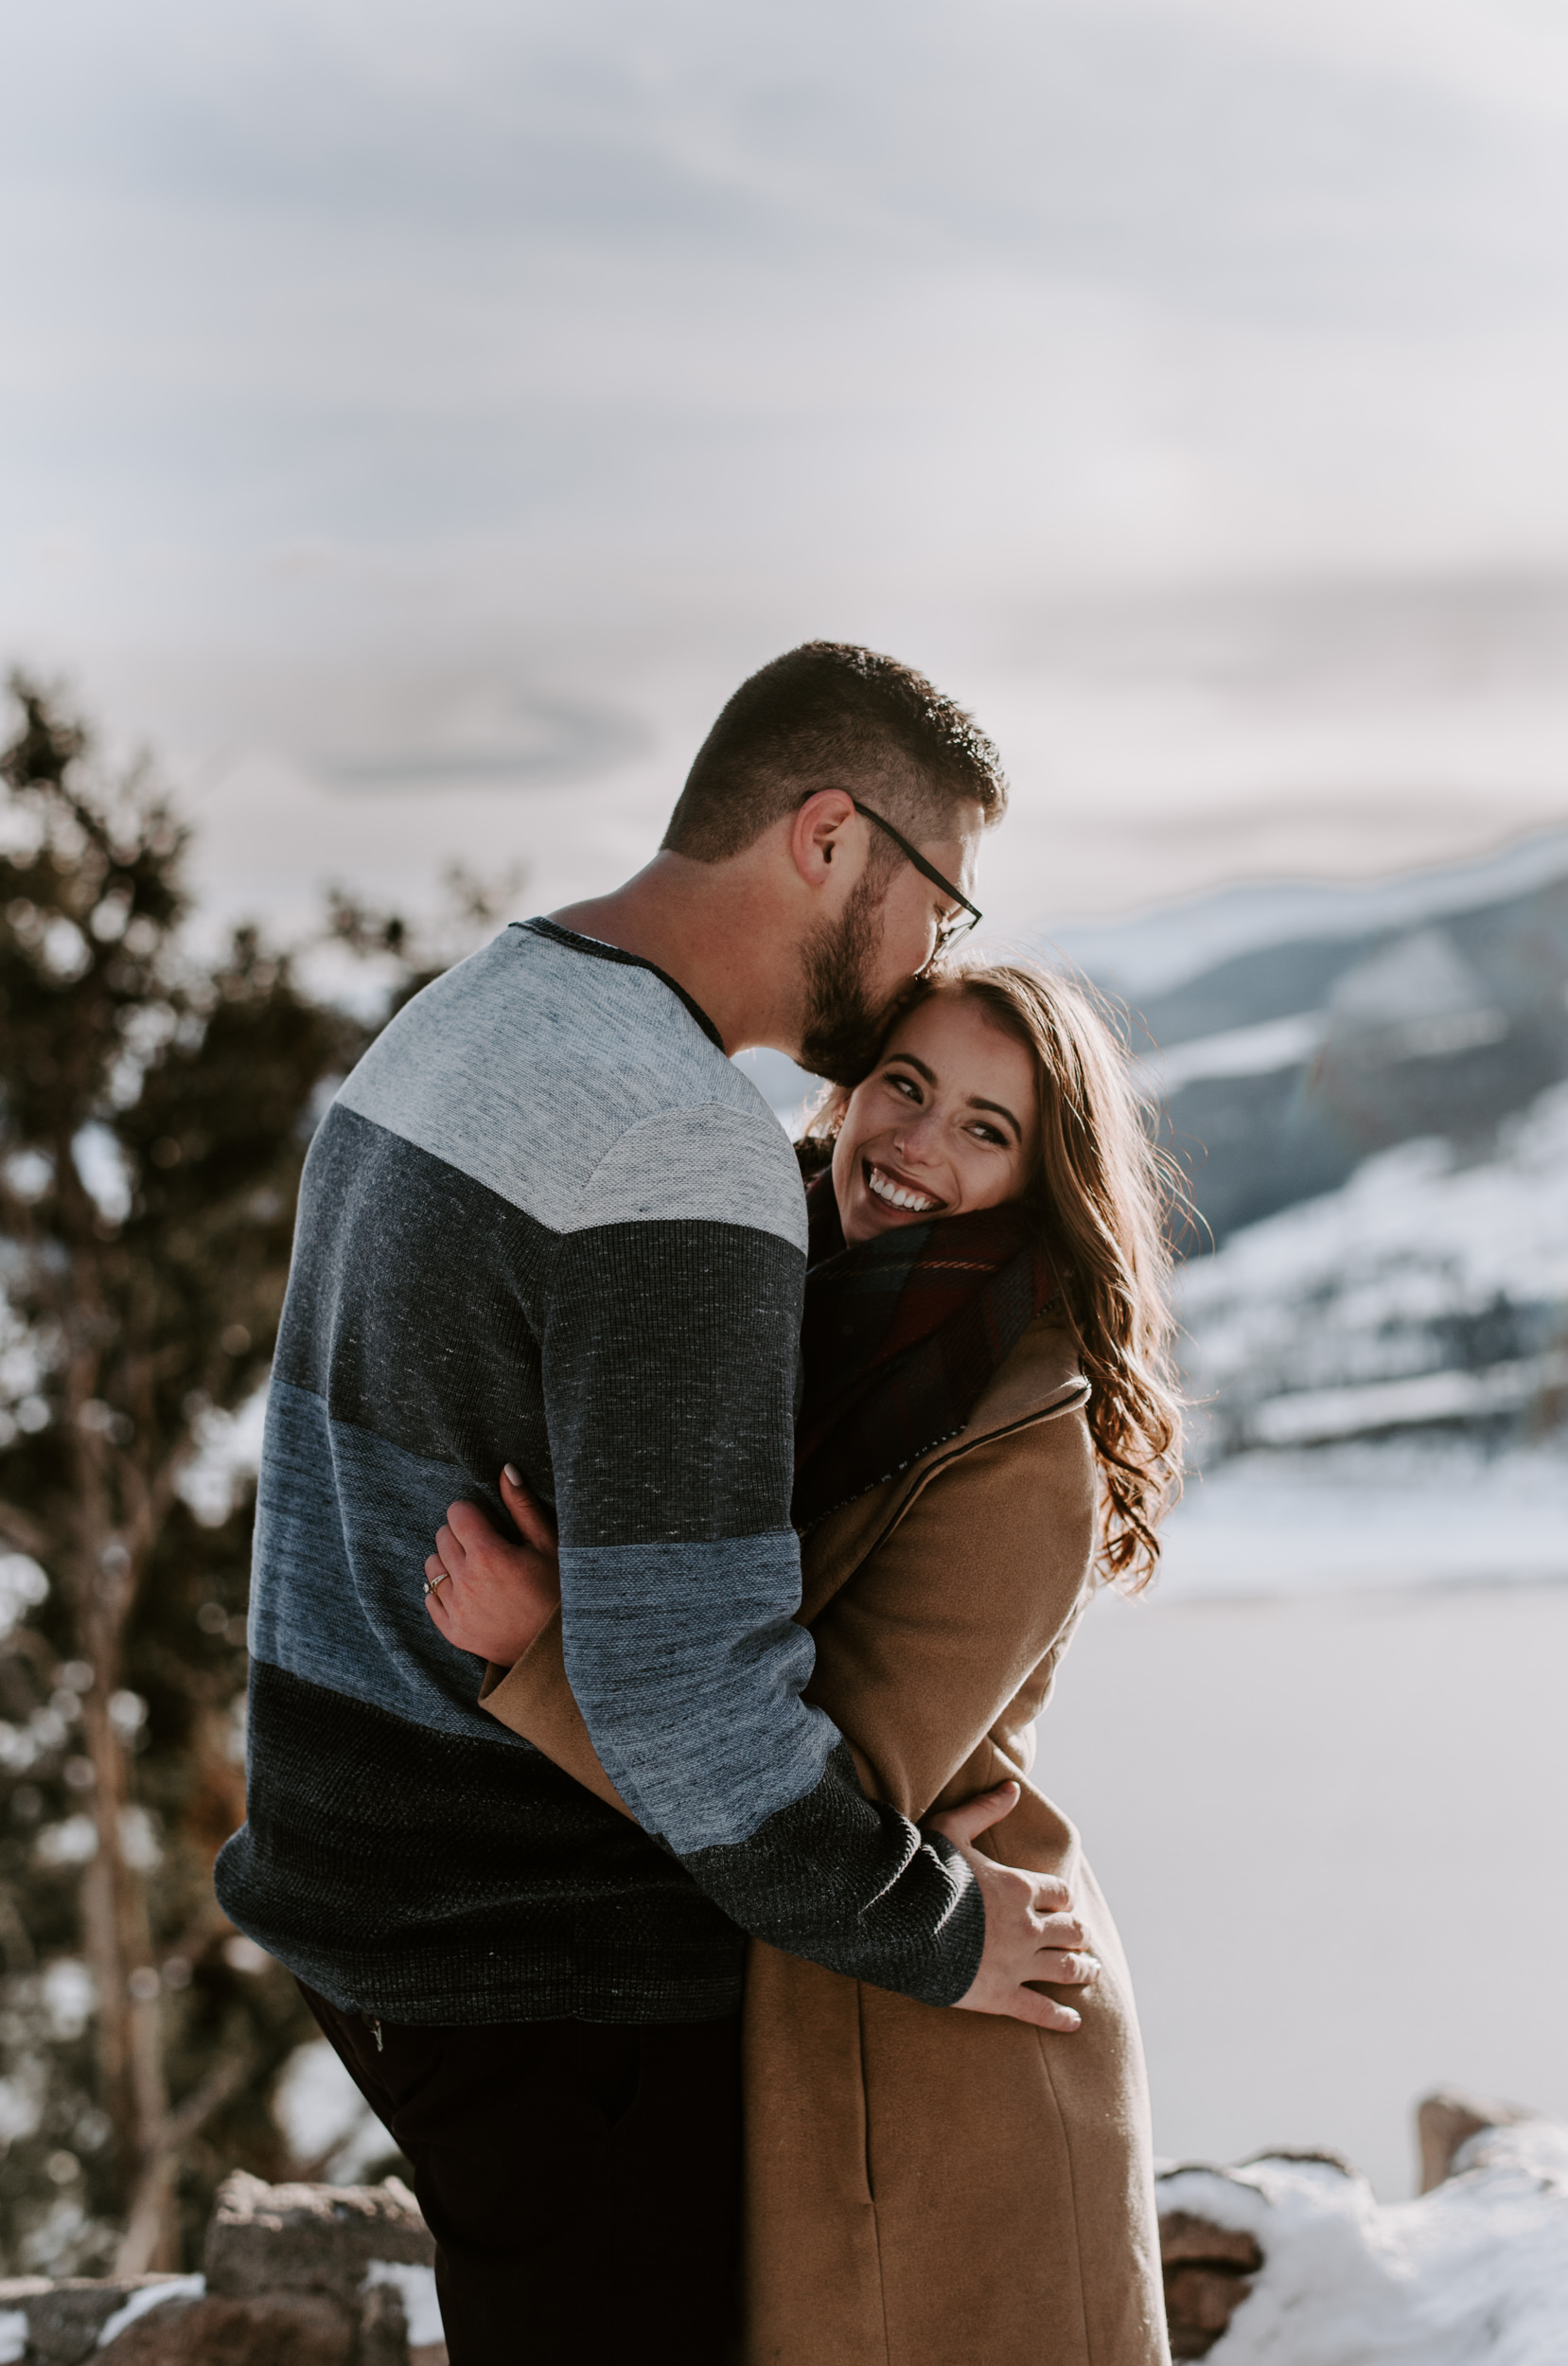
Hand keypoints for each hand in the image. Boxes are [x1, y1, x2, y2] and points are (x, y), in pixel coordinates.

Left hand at [424, 1464, 561, 1665]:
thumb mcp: (548, 1545)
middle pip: (442, 1537)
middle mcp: (466, 1582)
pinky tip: (470, 1593)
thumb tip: (505, 1469)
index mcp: (489, 1555)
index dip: (474, 1514)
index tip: (491, 1525)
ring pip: (431, 1567)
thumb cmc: (560, 1591)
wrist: (561, 1649)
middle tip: (489, 1549)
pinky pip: (430, 1599)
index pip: (457, 1513)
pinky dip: (444, 1592)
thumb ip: (522, 1506)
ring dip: (450, 1563)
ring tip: (479, 1571)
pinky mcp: (453, 1632)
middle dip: (462, 1536)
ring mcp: (457, 1610)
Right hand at [929, 1781, 1099, 2032]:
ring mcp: (1018, 1963)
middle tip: (1081, 1940)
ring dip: (1082, 1970)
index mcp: (1019, 1888)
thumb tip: (1012, 1786)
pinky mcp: (1002, 1995)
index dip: (1062, 1899)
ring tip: (1091, 1972)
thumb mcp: (953, 1830)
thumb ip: (985, 1809)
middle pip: (1070, 1931)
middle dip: (1077, 1934)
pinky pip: (1041, 2010)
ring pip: (1065, 1969)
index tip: (1061, 1905)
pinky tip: (1075, 2022)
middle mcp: (1028, 1926)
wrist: (903, 1923)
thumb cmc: (924, 1873)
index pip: (1059, 1893)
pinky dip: (1061, 2018)